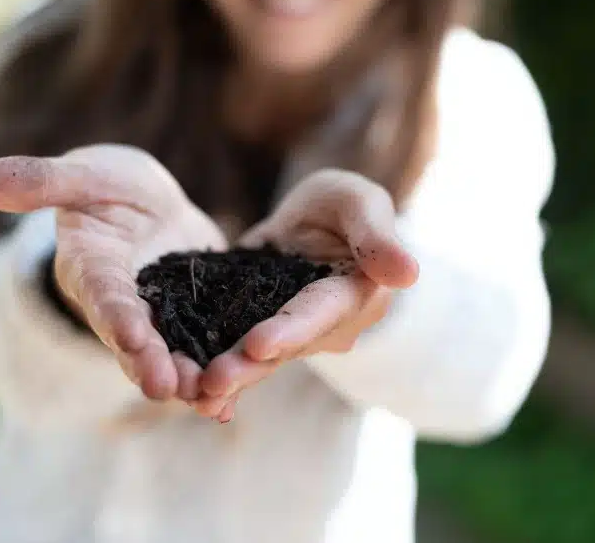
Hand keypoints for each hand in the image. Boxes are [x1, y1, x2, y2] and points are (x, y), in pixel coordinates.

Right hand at [0, 144, 226, 402]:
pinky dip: (215, 374)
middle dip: (149, 363)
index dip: (114, 314)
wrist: (145, 206)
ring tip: (210, 402)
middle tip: (169, 389)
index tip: (130, 335)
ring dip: (187, 380)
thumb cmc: (107, 186)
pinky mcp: (191, 318)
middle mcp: (120, 304)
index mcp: (92, 268)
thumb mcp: (83, 176)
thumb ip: (41, 181)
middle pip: (133, 337)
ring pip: (169, 354)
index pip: (101, 293)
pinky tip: (229, 407)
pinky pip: (202, 349)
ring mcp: (157, 315)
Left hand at [191, 169, 419, 419]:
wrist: (316, 222)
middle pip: (286, 347)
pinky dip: (213, 365)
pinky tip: (185, 388)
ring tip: (193, 392)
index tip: (260, 344)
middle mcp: (324, 325)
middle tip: (213, 382)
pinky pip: (236, 349)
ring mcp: (291, 332)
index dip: (292, 330)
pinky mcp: (259, 327)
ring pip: (259, 357)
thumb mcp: (360, 203)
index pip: (321, 314)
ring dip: (229, 376)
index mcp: (352, 294)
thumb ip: (376, 235)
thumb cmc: (344, 206)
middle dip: (250, 365)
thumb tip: (409, 273)